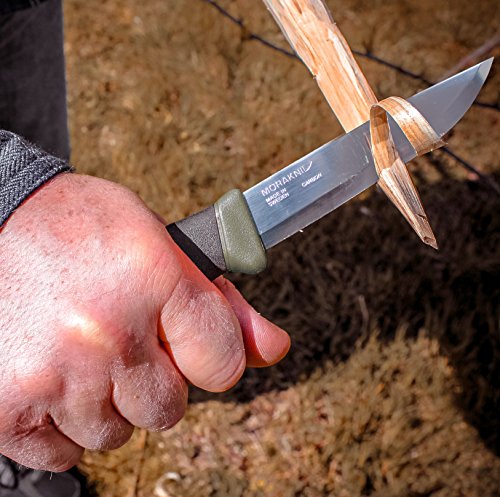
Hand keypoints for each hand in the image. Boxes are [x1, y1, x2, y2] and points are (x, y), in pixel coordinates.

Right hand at [0, 174, 289, 470]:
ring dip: (111, 402)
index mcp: (155, 279)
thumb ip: (225, 304)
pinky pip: (67, 453)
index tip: (191, 345)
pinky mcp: (9, 407)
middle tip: (127, 340)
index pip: (224, 363)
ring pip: (118, 433)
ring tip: (86, 352)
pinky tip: (57, 376)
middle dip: (158, 381)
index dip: (212, 356)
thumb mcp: (164, 244)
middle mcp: (108, 331)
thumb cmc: (87, 229)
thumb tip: (277, 349)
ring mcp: (55, 374)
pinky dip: (67, 424)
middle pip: (171, 409)